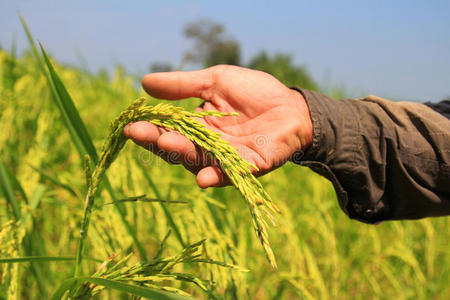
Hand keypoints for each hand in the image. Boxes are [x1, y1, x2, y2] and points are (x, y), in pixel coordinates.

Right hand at [124, 65, 311, 187]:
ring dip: (183, 154)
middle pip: (179, 148)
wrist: (291, 104)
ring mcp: (227, 158)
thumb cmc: (254, 92)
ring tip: (166, 142)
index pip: (169, 130)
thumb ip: (182, 86)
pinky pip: (231, 174)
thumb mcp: (215, 82)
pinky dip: (217, 177)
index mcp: (198, 127)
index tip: (131, 124)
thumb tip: (143, 82)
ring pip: (200, 160)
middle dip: (158, 141)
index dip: (151, 128)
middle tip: (138, 133)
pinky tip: (203, 177)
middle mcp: (208, 146)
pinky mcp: (250, 166)